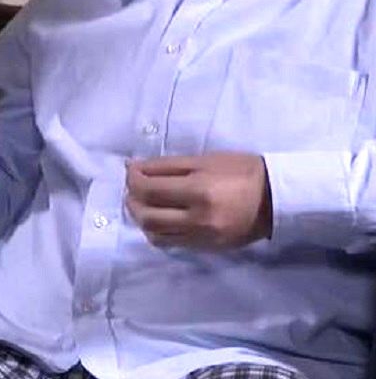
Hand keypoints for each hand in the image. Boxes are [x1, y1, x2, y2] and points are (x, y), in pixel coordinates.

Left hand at [125, 152, 272, 249]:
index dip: (132, 179)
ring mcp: (203, 237)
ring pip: (155, 233)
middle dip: (132, 199)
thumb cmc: (241, 171)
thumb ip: (167, 165)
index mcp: (198, 190)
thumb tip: (135, 168)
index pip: (149, 189)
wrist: (277, 199)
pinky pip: (171, 243)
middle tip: (134, 188)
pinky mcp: (208, 248)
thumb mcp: (204, 160)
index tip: (131, 170)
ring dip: (141, 217)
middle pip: (147, 215)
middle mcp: (198, 218)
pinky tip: (159, 218)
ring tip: (143, 203)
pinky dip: (157, 231)